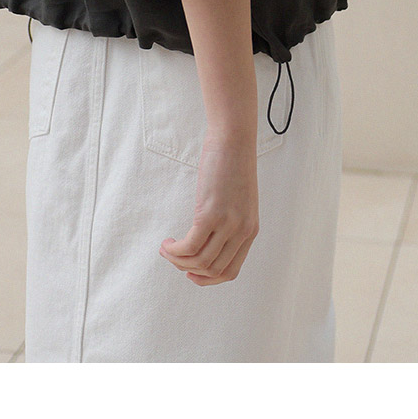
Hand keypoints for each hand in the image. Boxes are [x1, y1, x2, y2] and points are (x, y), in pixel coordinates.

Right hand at [158, 129, 259, 285]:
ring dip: (178, 261)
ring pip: (200, 262)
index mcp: (250, 230)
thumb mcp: (239, 200)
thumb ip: (230, 222)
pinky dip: (175, 251)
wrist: (233, 140)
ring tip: (167, 249)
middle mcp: (242, 231)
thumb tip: (209, 241)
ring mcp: (227, 224)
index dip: (208, 278)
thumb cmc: (233, 165)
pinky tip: (167, 243)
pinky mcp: (210, 214)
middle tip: (174, 257)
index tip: (191, 273)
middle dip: (188, 270)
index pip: (230, 271)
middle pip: (213, 270)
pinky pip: (189, 246)